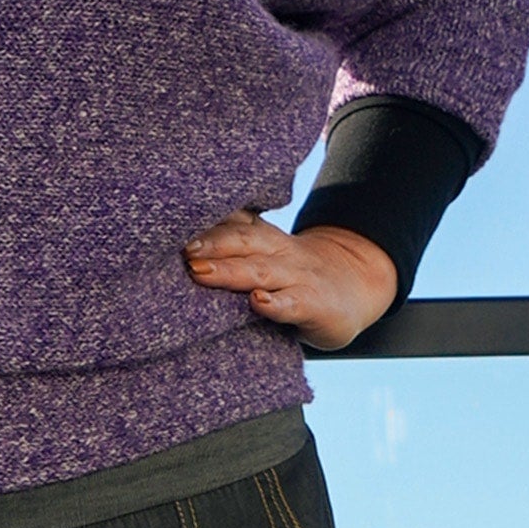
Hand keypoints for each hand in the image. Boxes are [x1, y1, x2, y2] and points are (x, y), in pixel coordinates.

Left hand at [183, 211, 396, 351]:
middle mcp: (278, 252)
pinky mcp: (315, 305)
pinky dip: (275, 304)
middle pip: (241, 243)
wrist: (360, 284)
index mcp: (263, 238)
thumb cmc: (297, 274)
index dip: (203, 223)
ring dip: (228, 271)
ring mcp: (297, 277)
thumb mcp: (268, 253)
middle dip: (208, 243)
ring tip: (199, 272)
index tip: (168, 222)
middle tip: (179, 249)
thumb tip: (180, 247)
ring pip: (260, 271)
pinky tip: (258, 302)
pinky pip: (293, 304)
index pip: (232, 224)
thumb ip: (234, 248)